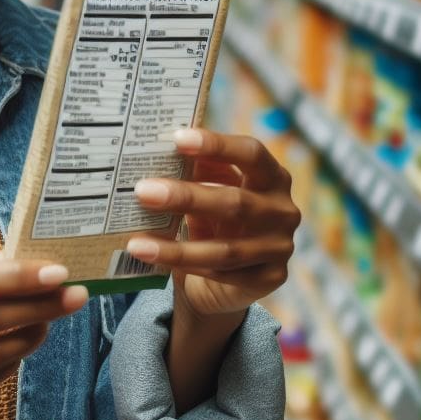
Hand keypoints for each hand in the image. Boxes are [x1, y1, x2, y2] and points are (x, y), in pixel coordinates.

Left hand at [128, 128, 300, 319]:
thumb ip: (196, 172)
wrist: (227, 280)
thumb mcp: (208, 191)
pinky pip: (221, 274)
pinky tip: (152, 259)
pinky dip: (183, 266)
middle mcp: (283, 210)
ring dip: (177, 247)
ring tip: (137, 242)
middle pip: (235, 203)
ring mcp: (280, 247)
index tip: (177, 139)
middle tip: (143, 191)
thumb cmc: (216, 221)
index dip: (217, 145)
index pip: (251, 154)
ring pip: (226, 249)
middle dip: (186, 197)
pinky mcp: (270, 280)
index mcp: (273, 176)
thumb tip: (158, 152)